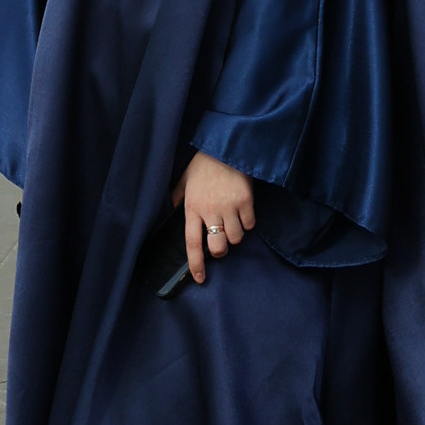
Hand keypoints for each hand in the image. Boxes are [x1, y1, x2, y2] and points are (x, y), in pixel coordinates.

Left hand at [181, 150, 253, 283]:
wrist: (226, 145)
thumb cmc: (203, 163)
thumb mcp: (185, 180)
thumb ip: (178, 197)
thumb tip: (173, 211)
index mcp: (192, 207)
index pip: (192, 242)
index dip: (196, 263)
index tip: (200, 278)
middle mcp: (210, 210)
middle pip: (218, 246)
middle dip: (220, 252)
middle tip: (220, 244)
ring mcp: (229, 206)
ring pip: (236, 238)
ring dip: (234, 235)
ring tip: (232, 223)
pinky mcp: (246, 201)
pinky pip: (250, 225)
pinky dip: (247, 223)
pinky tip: (243, 212)